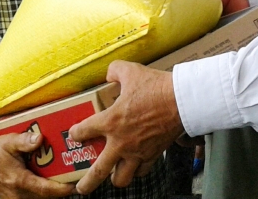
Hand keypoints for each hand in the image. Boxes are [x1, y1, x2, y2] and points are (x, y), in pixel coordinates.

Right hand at [0, 133, 75, 198]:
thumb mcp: (8, 142)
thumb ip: (25, 141)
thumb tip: (40, 138)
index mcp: (19, 180)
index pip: (45, 189)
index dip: (62, 189)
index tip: (75, 185)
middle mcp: (18, 194)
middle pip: (45, 197)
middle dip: (60, 190)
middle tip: (73, 179)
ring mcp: (15, 198)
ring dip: (51, 192)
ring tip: (64, 179)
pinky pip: (32, 198)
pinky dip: (42, 192)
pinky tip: (49, 182)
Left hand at [69, 61, 184, 194]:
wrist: (182, 101)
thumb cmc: (156, 87)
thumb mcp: (130, 70)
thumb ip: (115, 71)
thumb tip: (110, 74)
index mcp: (110, 122)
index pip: (82, 132)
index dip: (75, 134)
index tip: (74, 134)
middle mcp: (120, 142)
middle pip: (98, 172)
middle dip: (86, 183)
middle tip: (80, 187)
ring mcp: (137, 152)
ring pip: (121, 178)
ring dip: (114, 178)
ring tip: (110, 176)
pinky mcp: (153, 155)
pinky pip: (142, 171)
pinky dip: (137, 171)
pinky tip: (135, 166)